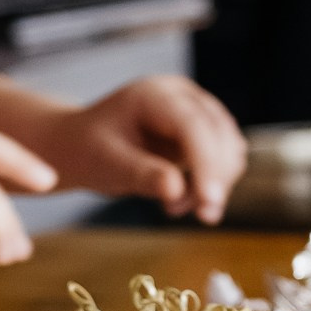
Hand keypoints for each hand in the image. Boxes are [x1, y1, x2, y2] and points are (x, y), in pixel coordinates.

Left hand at [24, 77, 243, 222]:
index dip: (206, 163)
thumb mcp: (107, 165)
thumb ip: (141, 174)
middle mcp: (182, 96)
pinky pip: (224, 160)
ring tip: (173, 207)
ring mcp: (196, 111)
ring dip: (213, 184)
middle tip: (198, 215)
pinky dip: (210, 184)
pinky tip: (180, 200)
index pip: (193, 125)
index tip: (209, 200)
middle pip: (219, 135)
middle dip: (214, 179)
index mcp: (154, 95)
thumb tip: (175, 190)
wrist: (81, 146)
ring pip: (229, 149)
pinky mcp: (204, 132)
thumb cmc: (89, 151)